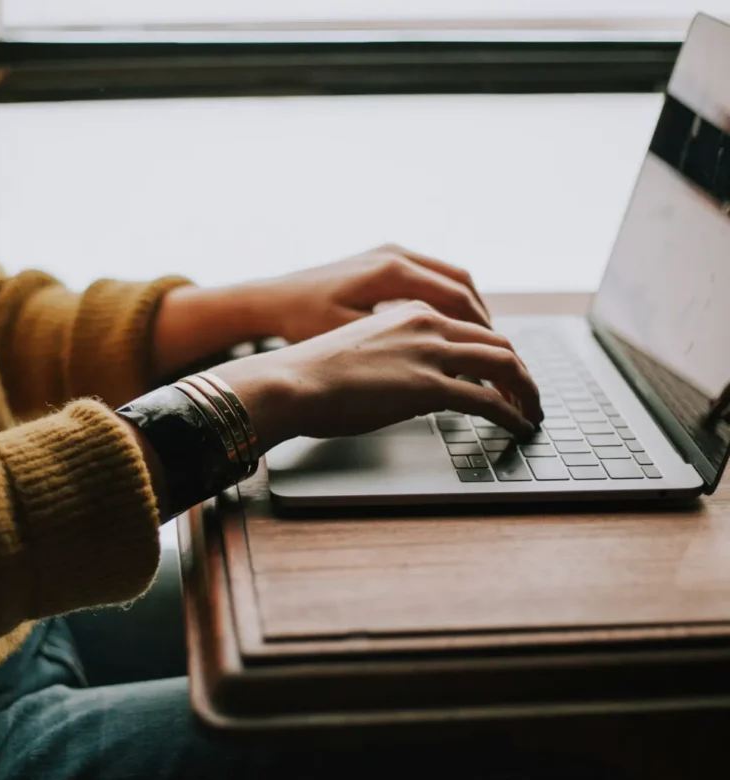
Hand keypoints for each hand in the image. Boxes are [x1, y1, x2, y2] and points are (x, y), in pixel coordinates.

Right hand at [210, 300, 541, 452]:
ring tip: (532, 412)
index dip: (495, 351)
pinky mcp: (429, 386)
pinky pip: (489, 400)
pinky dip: (512, 413)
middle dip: (520, 371)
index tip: (503, 373)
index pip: (471, 326)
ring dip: (526, 391)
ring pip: (503, 364)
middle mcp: (427, 323)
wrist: (290, 381)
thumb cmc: (311, 372)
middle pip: (497, 341)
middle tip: (529, 394)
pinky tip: (518, 426)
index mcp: (409, 311)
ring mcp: (430, 353)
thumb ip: (394, 355)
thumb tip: (410, 383)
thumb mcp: (360, 349)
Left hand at [245, 244, 490, 342]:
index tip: (495, 358)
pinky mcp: (381, 259)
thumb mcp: (351, 338)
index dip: (482, 331)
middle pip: (461, 284)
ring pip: (449, 278)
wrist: (269, 300)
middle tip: (498, 353)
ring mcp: (389, 253)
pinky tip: (449, 327)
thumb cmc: (302, 322)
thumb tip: (445, 365)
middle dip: (483, 321)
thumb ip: (399, 346)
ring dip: (468, 309)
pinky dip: (448, 300)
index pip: (457, 299)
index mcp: (391, 271)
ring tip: (480, 342)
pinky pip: (430, 276)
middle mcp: (395, 254)